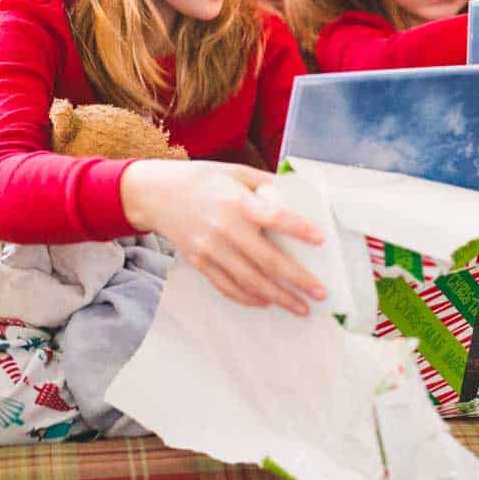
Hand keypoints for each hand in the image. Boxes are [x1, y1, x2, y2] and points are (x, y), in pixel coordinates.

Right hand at [121, 160, 325, 314]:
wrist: (157, 194)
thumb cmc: (203, 180)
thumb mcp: (236, 172)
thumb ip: (266, 184)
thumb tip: (299, 197)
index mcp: (237, 201)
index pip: (274, 217)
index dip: (298, 229)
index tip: (321, 240)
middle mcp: (225, 228)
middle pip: (266, 260)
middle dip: (297, 280)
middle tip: (320, 293)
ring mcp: (210, 249)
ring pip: (249, 281)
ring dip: (278, 297)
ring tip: (301, 308)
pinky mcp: (200, 262)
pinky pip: (227, 286)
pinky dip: (248, 298)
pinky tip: (267, 302)